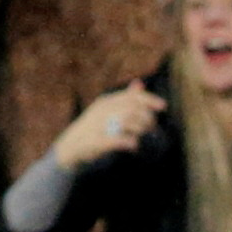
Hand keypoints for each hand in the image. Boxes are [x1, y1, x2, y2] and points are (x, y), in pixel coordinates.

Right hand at [52, 81, 166, 169]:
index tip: (163, 106)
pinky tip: (134, 145)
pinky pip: (118, 139)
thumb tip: (139, 83)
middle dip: (146, 117)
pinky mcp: (95, 142)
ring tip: (142, 135)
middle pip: (132, 109)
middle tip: (152, 126)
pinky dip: (130, 141)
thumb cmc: (91, 128)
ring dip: (139, 129)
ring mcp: (97, 125)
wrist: (69, 148)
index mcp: (105, 102)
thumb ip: (124, 98)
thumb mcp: (106, 109)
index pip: (131, 97)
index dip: (149, 100)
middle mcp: (101, 111)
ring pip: (126, 122)